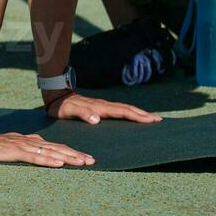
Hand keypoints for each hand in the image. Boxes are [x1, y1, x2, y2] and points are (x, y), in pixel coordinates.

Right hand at [0, 127, 93, 167]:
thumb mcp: (16, 144)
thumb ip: (30, 146)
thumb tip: (45, 150)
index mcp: (33, 142)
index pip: (57, 148)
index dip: (72, 153)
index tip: (87, 158)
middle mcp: (32, 144)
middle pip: (58, 150)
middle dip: (76, 156)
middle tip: (92, 161)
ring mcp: (24, 147)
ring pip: (50, 153)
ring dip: (67, 158)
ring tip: (82, 163)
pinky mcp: (16, 153)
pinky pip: (35, 158)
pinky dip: (49, 161)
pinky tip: (59, 164)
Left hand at [44, 90, 162, 124]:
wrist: (56, 95)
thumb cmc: (62, 106)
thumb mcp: (69, 111)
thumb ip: (83, 114)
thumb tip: (98, 119)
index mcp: (100, 108)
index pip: (123, 112)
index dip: (138, 116)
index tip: (151, 120)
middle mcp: (104, 106)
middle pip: (128, 109)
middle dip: (144, 114)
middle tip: (159, 120)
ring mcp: (103, 106)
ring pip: (125, 108)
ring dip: (139, 113)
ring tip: (151, 118)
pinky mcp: (101, 107)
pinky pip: (119, 110)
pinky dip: (129, 113)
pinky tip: (133, 117)